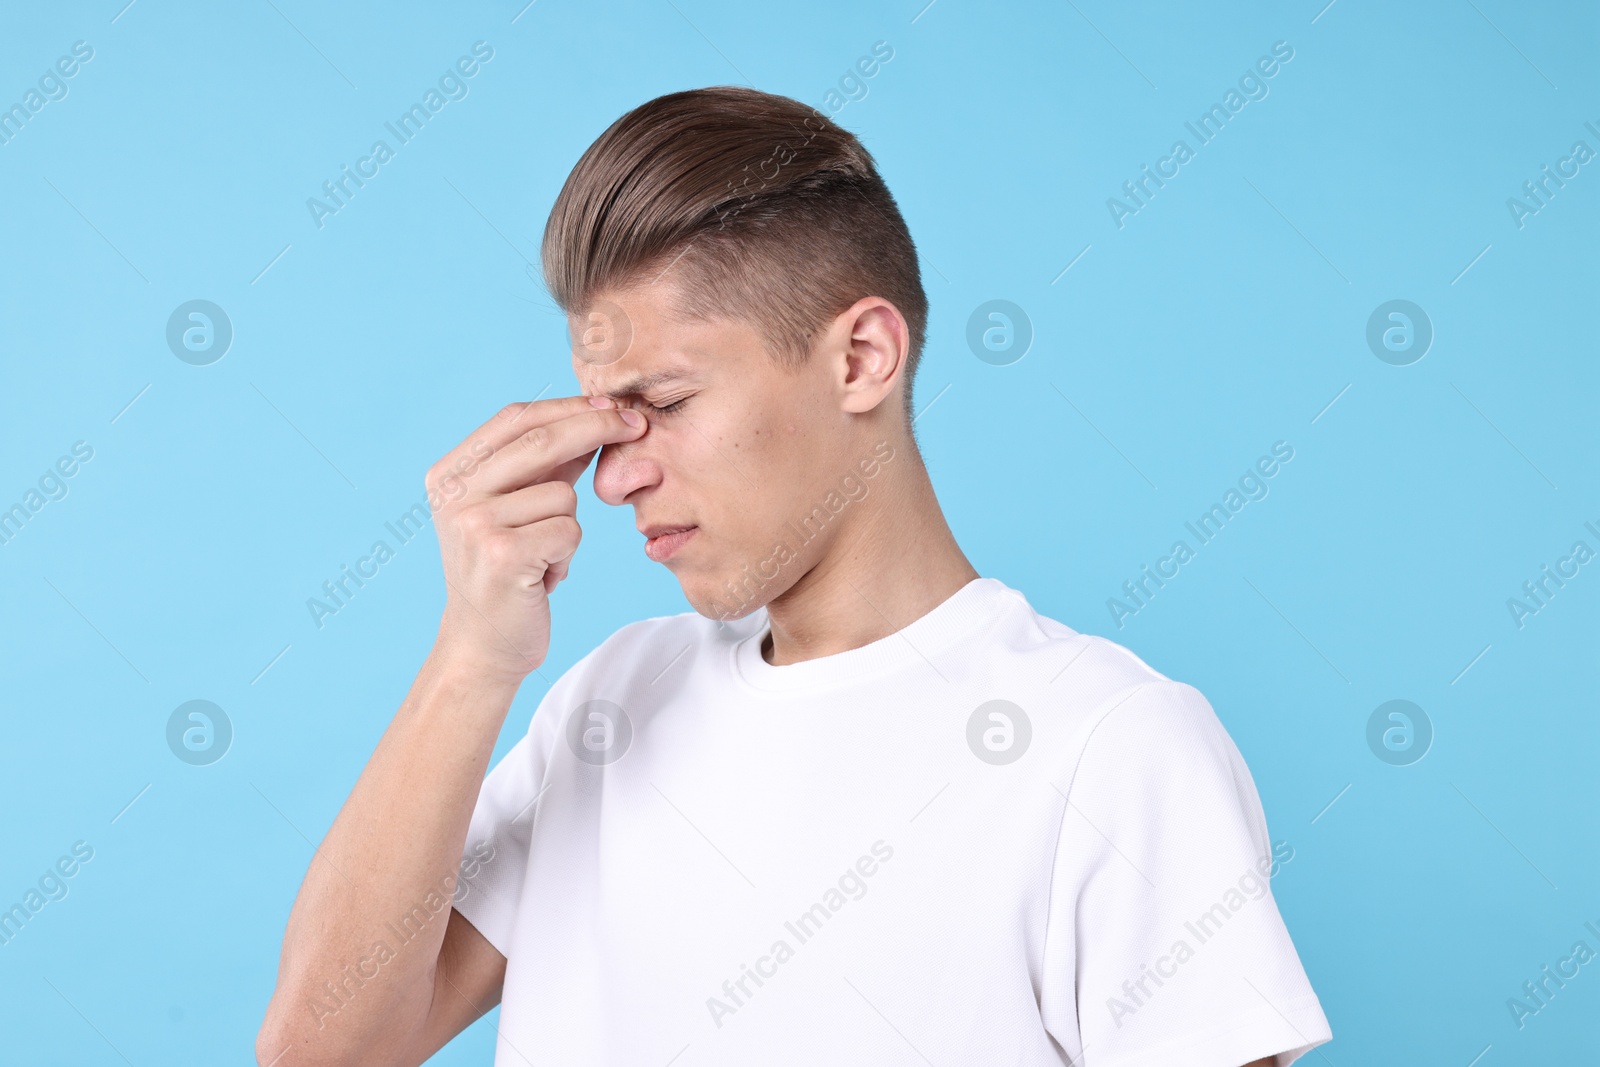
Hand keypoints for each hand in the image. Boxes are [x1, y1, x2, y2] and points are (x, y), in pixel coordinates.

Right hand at [426, 395, 644, 685]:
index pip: (515, 418)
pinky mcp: (500, 554)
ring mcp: (473, 523)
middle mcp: (453, 493)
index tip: (612, 406)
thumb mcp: (517, 508)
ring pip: (563, 495)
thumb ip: (545, 464)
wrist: (483, 645)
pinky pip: (568, 531)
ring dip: (569, 528)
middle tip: (637, 426)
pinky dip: (567, 556)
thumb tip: (599, 414)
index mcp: (449, 473)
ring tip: (543, 558)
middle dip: (596, 428)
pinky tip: (543, 578)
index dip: (569, 406)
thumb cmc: (508, 573)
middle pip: (541, 441)